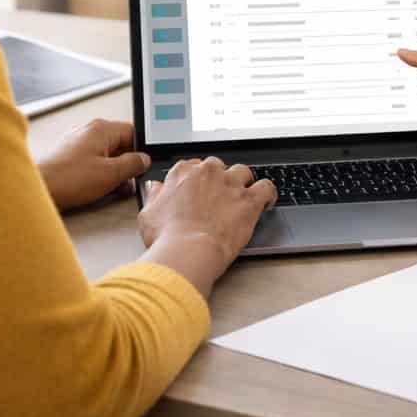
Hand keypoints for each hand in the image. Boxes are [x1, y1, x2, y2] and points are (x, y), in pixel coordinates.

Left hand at [37, 119, 150, 210]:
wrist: (38, 188)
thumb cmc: (66, 179)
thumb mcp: (110, 174)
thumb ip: (132, 164)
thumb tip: (143, 160)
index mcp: (101, 129)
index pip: (133, 132)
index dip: (141, 151)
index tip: (142, 167)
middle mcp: (88, 131)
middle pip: (119, 144)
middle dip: (125, 164)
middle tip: (126, 181)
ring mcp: (77, 142)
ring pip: (105, 154)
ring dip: (111, 171)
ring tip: (108, 187)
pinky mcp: (68, 155)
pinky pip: (91, 161)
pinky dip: (97, 173)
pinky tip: (94, 188)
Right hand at [138, 157, 276, 297]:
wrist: (188, 251)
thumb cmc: (167, 237)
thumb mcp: (148, 214)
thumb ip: (153, 195)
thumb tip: (154, 187)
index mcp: (183, 172)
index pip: (194, 166)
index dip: (198, 179)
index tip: (200, 189)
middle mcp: (208, 172)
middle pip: (218, 166)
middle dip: (219, 179)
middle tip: (218, 197)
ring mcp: (230, 184)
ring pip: (243, 172)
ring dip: (243, 182)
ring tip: (243, 196)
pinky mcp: (249, 200)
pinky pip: (266, 187)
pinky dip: (268, 193)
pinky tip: (267, 201)